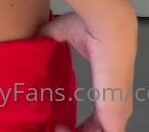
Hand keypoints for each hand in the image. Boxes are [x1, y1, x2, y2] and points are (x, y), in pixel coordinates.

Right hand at [39, 6, 135, 130]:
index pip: (100, 121)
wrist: (108, 27)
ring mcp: (117, 113)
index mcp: (110, 91)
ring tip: (55, 128)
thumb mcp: (61, 33)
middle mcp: (116, 106)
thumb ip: (47, 39)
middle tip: (53, 127)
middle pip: (99, 131)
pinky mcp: (114, 117)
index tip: (58, 122)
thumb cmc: (89, 27)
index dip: (80, 127)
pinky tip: (60, 130)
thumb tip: (30, 41)